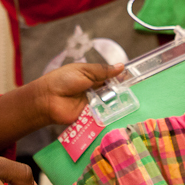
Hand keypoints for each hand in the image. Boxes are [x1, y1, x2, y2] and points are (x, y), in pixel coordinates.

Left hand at [0, 62, 123, 145]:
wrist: (47, 99)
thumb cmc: (62, 80)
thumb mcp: (84, 71)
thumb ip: (103, 71)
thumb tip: (122, 66)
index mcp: (93, 77)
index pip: (111, 78)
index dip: (122, 78)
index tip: (135, 78)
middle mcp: (95, 91)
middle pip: (113, 92)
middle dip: (122, 93)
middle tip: (136, 93)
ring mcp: (93, 105)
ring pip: (110, 105)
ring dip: (117, 104)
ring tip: (131, 103)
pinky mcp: (90, 117)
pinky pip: (103, 116)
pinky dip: (110, 115)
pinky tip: (120, 114)